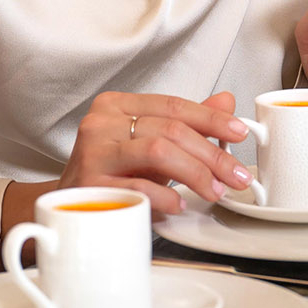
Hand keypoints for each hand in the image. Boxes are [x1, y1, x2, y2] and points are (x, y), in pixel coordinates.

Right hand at [33, 91, 252, 220]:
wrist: (68, 206)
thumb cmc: (111, 174)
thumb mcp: (149, 144)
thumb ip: (186, 123)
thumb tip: (225, 101)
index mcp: (116, 105)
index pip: (173, 104)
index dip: (211, 117)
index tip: (239, 132)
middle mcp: (101, 122)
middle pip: (170, 129)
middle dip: (212, 154)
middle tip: (236, 175)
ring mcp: (93, 152)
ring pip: (158, 151)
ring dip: (196, 173)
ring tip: (215, 191)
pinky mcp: (90, 184)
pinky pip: (138, 186)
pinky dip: (166, 197)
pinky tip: (179, 204)